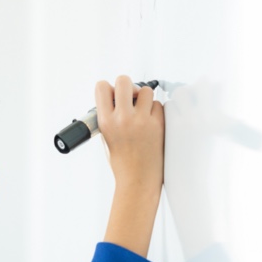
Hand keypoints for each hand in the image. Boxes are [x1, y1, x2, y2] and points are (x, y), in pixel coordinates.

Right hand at [96, 75, 164, 256]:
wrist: (138, 180)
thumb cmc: (122, 161)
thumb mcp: (106, 138)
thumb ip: (110, 116)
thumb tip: (118, 96)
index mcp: (105, 122)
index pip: (102, 87)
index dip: (108, 88)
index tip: (113, 94)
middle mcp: (123, 118)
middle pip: (124, 81)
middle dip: (127, 85)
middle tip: (129, 96)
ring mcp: (142, 121)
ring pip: (145, 91)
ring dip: (144, 98)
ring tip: (142, 112)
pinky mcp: (159, 124)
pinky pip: (158, 105)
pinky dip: (156, 111)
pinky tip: (152, 124)